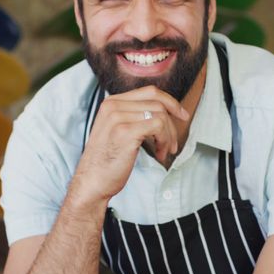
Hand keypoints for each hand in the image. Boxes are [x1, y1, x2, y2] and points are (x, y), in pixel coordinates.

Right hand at [71, 86, 189, 203]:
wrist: (91, 182)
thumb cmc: (107, 161)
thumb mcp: (117, 130)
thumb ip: (133, 117)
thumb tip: (165, 112)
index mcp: (111, 103)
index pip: (149, 91)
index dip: (170, 102)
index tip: (182, 115)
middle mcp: (113, 106)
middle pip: (157, 102)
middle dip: (172, 123)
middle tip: (174, 143)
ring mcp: (118, 117)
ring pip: (161, 115)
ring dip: (168, 136)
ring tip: (163, 152)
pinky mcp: (125, 131)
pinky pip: (159, 126)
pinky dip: (165, 141)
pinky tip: (159, 154)